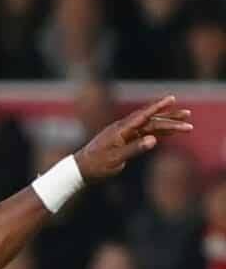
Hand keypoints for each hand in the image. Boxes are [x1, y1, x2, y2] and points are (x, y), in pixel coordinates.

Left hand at [76, 94, 192, 180]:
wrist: (79, 170)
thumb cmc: (95, 165)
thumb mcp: (115, 160)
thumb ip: (134, 149)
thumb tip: (153, 140)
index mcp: (121, 130)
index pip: (143, 116)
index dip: (158, 107)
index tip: (172, 99)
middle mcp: (123, 129)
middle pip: (150, 120)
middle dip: (170, 117)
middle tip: (188, 115)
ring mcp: (123, 134)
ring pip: (149, 126)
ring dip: (166, 124)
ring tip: (183, 122)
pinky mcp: (123, 141)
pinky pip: (143, 134)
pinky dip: (156, 133)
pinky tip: (167, 133)